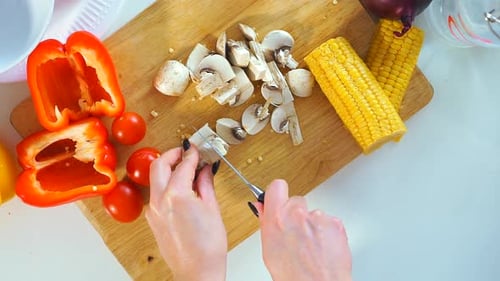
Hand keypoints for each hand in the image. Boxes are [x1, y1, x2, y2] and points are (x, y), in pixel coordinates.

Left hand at [145, 143, 226, 280]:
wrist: (197, 271)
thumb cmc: (207, 247)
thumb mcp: (212, 208)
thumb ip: (206, 184)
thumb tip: (205, 170)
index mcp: (176, 196)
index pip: (183, 165)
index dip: (192, 154)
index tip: (197, 149)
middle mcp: (160, 201)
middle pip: (159, 165)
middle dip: (172, 154)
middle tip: (186, 152)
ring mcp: (154, 211)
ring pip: (155, 179)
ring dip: (168, 169)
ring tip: (186, 169)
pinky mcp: (153, 219)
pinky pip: (157, 194)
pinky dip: (166, 185)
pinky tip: (181, 187)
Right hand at [252, 179, 351, 280]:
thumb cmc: (294, 276)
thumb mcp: (270, 251)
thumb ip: (267, 224)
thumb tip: (262, 209)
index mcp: (277, 218)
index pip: (276, 187)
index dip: (277, 193)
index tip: (278, 198)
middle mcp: (297, 214)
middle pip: (297, 201)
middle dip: (297, 214)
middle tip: (297, 234)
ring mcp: (318, 217)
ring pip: (314, 214)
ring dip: (313, 226)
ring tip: (312, 248)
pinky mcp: (335, 223)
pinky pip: (330, 222)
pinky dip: (328, 233)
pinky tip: (323, 248)